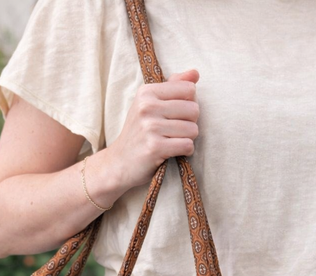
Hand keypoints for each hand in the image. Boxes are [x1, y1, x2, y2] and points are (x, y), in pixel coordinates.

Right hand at [106, 68, 200, 188]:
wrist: (119, 163)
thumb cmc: (138, 133)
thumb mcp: (150, 105)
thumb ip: (173, 87)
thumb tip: (196, 73)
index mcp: (147, 92)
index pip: (189, 89)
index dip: (188, 104)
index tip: (175, 115)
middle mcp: (147, 107)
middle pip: (193, 110)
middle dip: (190, 123)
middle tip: (174, 131)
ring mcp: (150, 127)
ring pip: (193, 129)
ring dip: (188, 139)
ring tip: (173, 142)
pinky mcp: (155, 147)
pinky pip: (187, 145)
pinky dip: (186, 151)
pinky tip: (174, 152)